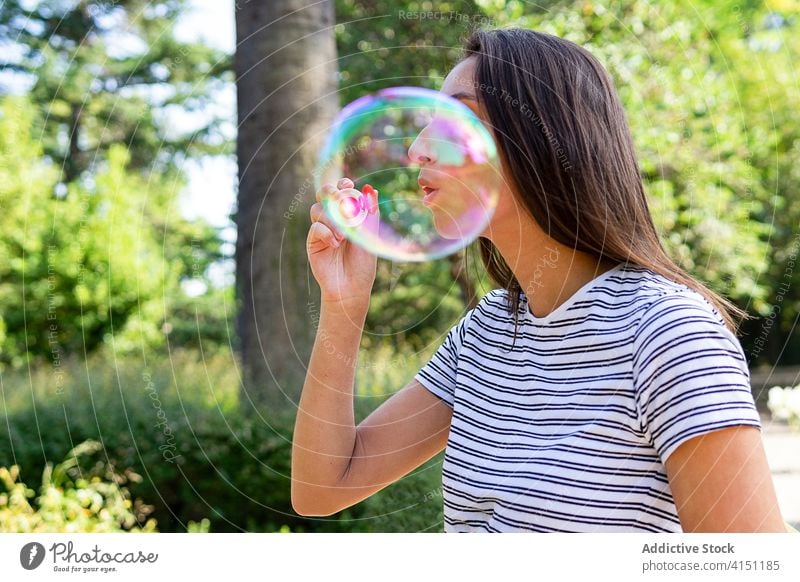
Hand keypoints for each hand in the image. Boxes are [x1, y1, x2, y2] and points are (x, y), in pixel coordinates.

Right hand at [307, 177, 377, 310]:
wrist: (352, 289)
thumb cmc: (363, 265)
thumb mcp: (370, 237)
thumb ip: (370, 214)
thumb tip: (371, 190)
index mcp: (348, 216)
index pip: (341, 191)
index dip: (343, 184)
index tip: (348, 185)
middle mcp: (333, 220)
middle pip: (324, 194)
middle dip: (331, 193)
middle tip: (340, 201)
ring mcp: (322, 230)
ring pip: (318, 210)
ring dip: (332, 219)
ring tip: (344, 236)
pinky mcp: (313, 242)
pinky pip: (315, 228)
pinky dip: (326, 233)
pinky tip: (335, 244)